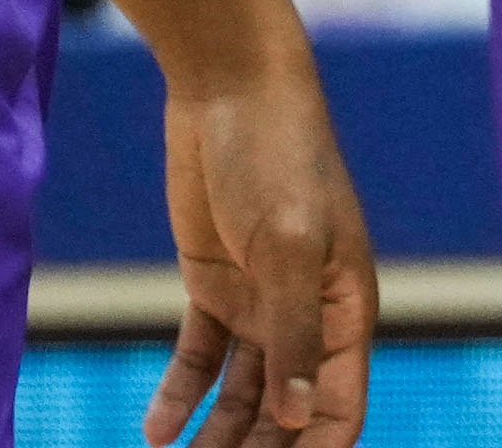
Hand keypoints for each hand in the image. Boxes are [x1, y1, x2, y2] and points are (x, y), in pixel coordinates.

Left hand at [151, 65, 375, 446]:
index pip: (338, 407)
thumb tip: (296, 416)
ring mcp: (259, 302)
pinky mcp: (215, 286)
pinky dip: (179, 397)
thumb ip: (292, 332)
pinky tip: (155, 431)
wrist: (231, 90)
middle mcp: (307, 315)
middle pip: (284, 412)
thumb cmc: (279, 157)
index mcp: (347, 309)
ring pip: (240, 396)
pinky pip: (199, 360)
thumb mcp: (287, 245)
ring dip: (214, 439)